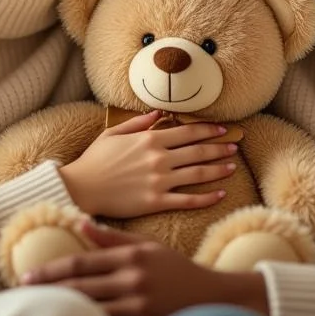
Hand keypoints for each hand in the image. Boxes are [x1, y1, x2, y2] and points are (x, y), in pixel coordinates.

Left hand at [21, 221, 269, 315]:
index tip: (26, 276)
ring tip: (38, 313)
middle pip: (79, 290)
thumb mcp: (148, 247)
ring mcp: (138, 310)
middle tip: (21, 295)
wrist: (213, 301)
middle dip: (47, 292)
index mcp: (131, 258)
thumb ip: (113, 237)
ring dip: (61, 313)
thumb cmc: (176, 271)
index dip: (50, 270)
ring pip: (89, 314)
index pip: (80, 264)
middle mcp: (133, 282)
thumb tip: (80, 223)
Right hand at [59, 110, 237, 218]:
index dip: (209, 130)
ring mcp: (159, 181)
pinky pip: (188, 200)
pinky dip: (207, 197)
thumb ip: (138, 123)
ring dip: (218, 170)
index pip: (188, 132)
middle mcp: (159, 158)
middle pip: (198, 151)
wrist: (81, 188)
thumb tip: (158, 113)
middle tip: (234, 147)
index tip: (223, 130)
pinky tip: (220, 194)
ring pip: (198, 174)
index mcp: (150, 140)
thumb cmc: (94, 160)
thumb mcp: (114, 133)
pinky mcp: (156, 202)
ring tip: (232, 168)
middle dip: (219, 148)